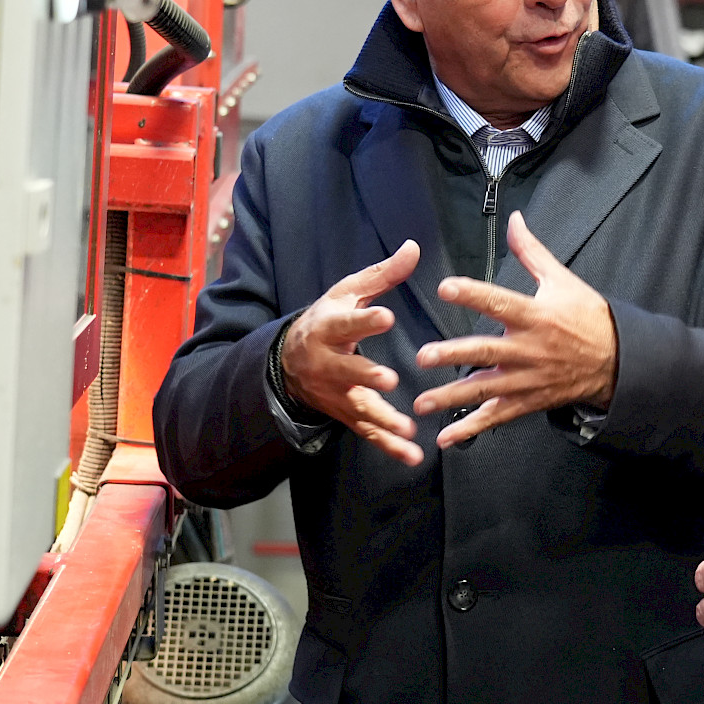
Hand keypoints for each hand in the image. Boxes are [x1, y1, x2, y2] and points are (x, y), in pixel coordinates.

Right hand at [280, 240, 422, 465]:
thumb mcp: (348, 293)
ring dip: (382, 419)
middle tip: (389, 380)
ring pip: (358, 407)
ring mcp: (335, 393)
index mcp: (328, 327)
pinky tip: (412, 455)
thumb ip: (382, 275)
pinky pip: (367, 432)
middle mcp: (328, 363)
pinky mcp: (345, 413)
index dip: (365, 320)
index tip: (386, 316)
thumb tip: (414, 247)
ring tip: (406, 429)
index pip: (346, 323)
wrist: (289, 360)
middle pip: (346, 371)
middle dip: (366, 377)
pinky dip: (389, 446)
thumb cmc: (327, 320)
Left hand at [412, 212, 617, 448]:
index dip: (473, 294)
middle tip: (423, 356)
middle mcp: (528, 349)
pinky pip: (497, 417)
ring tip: (421, 403)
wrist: (617, 361)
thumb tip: (514, 220)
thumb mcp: (562, 280)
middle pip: (486, 352)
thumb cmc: (587, 317)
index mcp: (534, 315)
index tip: (446, 287)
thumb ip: (531, 252)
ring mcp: (527, 379)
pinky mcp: (528, 401)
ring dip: (452, 397)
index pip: (499, 302)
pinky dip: (471, 429)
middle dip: (453, 355)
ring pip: (485, 389)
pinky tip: (446, 439)